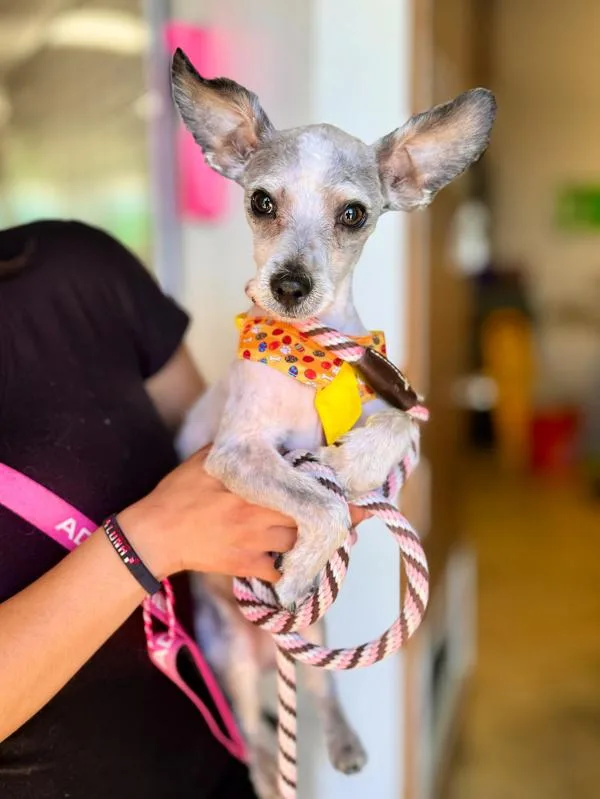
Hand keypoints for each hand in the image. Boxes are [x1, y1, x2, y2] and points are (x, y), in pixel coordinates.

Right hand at [119, 447, 296, 582]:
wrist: (155, 535)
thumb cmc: (177, 495)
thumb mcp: (202, 462)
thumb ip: (231, 451)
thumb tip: (253, 439)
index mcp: (250, 490)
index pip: (296, 488)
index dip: (310, 487)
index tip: (314, 485)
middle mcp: (257, 517)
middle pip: (303, 517)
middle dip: (308, 513)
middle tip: (309, 509)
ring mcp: (253, 545)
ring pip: (295, 543)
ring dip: (299, 538)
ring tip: (298, 532)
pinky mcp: (244, 566)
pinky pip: (278, 572)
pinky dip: (285, 567)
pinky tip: (283, 558)